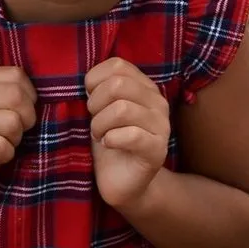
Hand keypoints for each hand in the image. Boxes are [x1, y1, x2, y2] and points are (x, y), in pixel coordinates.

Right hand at [0, 67, 37, 206]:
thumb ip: (12, 92)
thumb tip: (39, 93)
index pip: (15, 75)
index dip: (29, 96)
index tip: (20, 112)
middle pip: (15, 96)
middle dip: (25, 118)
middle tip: (14, 133)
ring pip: (11, 122)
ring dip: (14, 139)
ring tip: (1, 144)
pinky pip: (1, 146)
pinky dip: (6, 155)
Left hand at [85, 57, 169, 210]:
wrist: (125, 182)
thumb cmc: (110, 140)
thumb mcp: (102, 110)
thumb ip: (100, 89)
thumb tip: (87, 78)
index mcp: (144, 86)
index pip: (118, 65)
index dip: (95, 80)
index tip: (90, 99)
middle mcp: (158, 101)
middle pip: (118, 85)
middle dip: (95, 103)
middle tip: (93, 120)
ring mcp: (162, 125)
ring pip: (122, 109)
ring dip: (100, 124)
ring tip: (99, 135)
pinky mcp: (158, 150)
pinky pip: (131, 135)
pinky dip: (111, 139)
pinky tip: (109, 144)